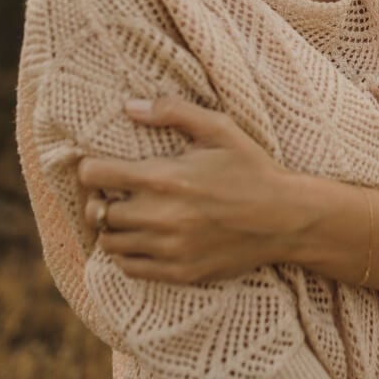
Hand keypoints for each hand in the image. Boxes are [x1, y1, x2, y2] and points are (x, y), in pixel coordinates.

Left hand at [78, 97, 301, 283]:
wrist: (286, 218)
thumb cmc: (253, 168)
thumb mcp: (220, 129)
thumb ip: (174, 111)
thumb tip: (130, 106)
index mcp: (165, 178)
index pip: (95, 176)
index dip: (92, 168)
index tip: (101, 167)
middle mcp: (160, 217)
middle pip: (99, 212)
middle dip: (102, 199)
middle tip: (116, 192)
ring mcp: (169, 249)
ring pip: (110, 242)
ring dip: (112, 228)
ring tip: (129, 215)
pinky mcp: (179, 272)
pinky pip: (130, 268)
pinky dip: (127, 254)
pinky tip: (142, 239)